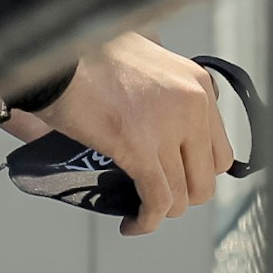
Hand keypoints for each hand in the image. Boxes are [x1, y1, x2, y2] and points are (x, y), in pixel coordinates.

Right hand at [33, 33, 235, 236]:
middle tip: (156, 194)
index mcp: (197, 83)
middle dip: (181, 195)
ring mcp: (168, 126)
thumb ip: (162, 73)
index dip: (195, 172)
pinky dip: (146, 221)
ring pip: (182, 196)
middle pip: (207, 178)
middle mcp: (193, 103)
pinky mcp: (140, 148)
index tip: (174, 177)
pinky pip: (157, 201)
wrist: (53, 57)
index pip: (219, 149)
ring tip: (139, 211)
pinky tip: (131, 224)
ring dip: (161, 212)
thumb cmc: (87, 53)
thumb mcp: (144, 48)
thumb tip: (160, 93)